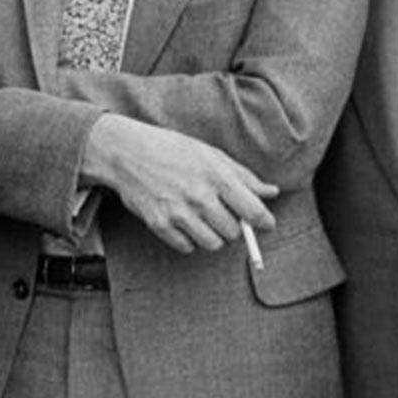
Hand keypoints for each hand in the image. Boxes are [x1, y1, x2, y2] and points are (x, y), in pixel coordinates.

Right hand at [80, 114, 276, 252]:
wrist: (126, 152)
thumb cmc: (171, 150)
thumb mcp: (211, 155)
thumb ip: (243, 176)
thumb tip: (272, 192)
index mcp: (217, 176)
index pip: (253, 211)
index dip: (265, 221)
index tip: (266, 224)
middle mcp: (199, 197)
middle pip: (233, 232)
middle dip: (233, 226)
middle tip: (223, 214)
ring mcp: (178, 213)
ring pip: (213, 244)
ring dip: (213, 235)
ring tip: (203, 219)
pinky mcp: (159, 224)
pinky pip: (187, 247)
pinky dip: (190, 239)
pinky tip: (184, 223)